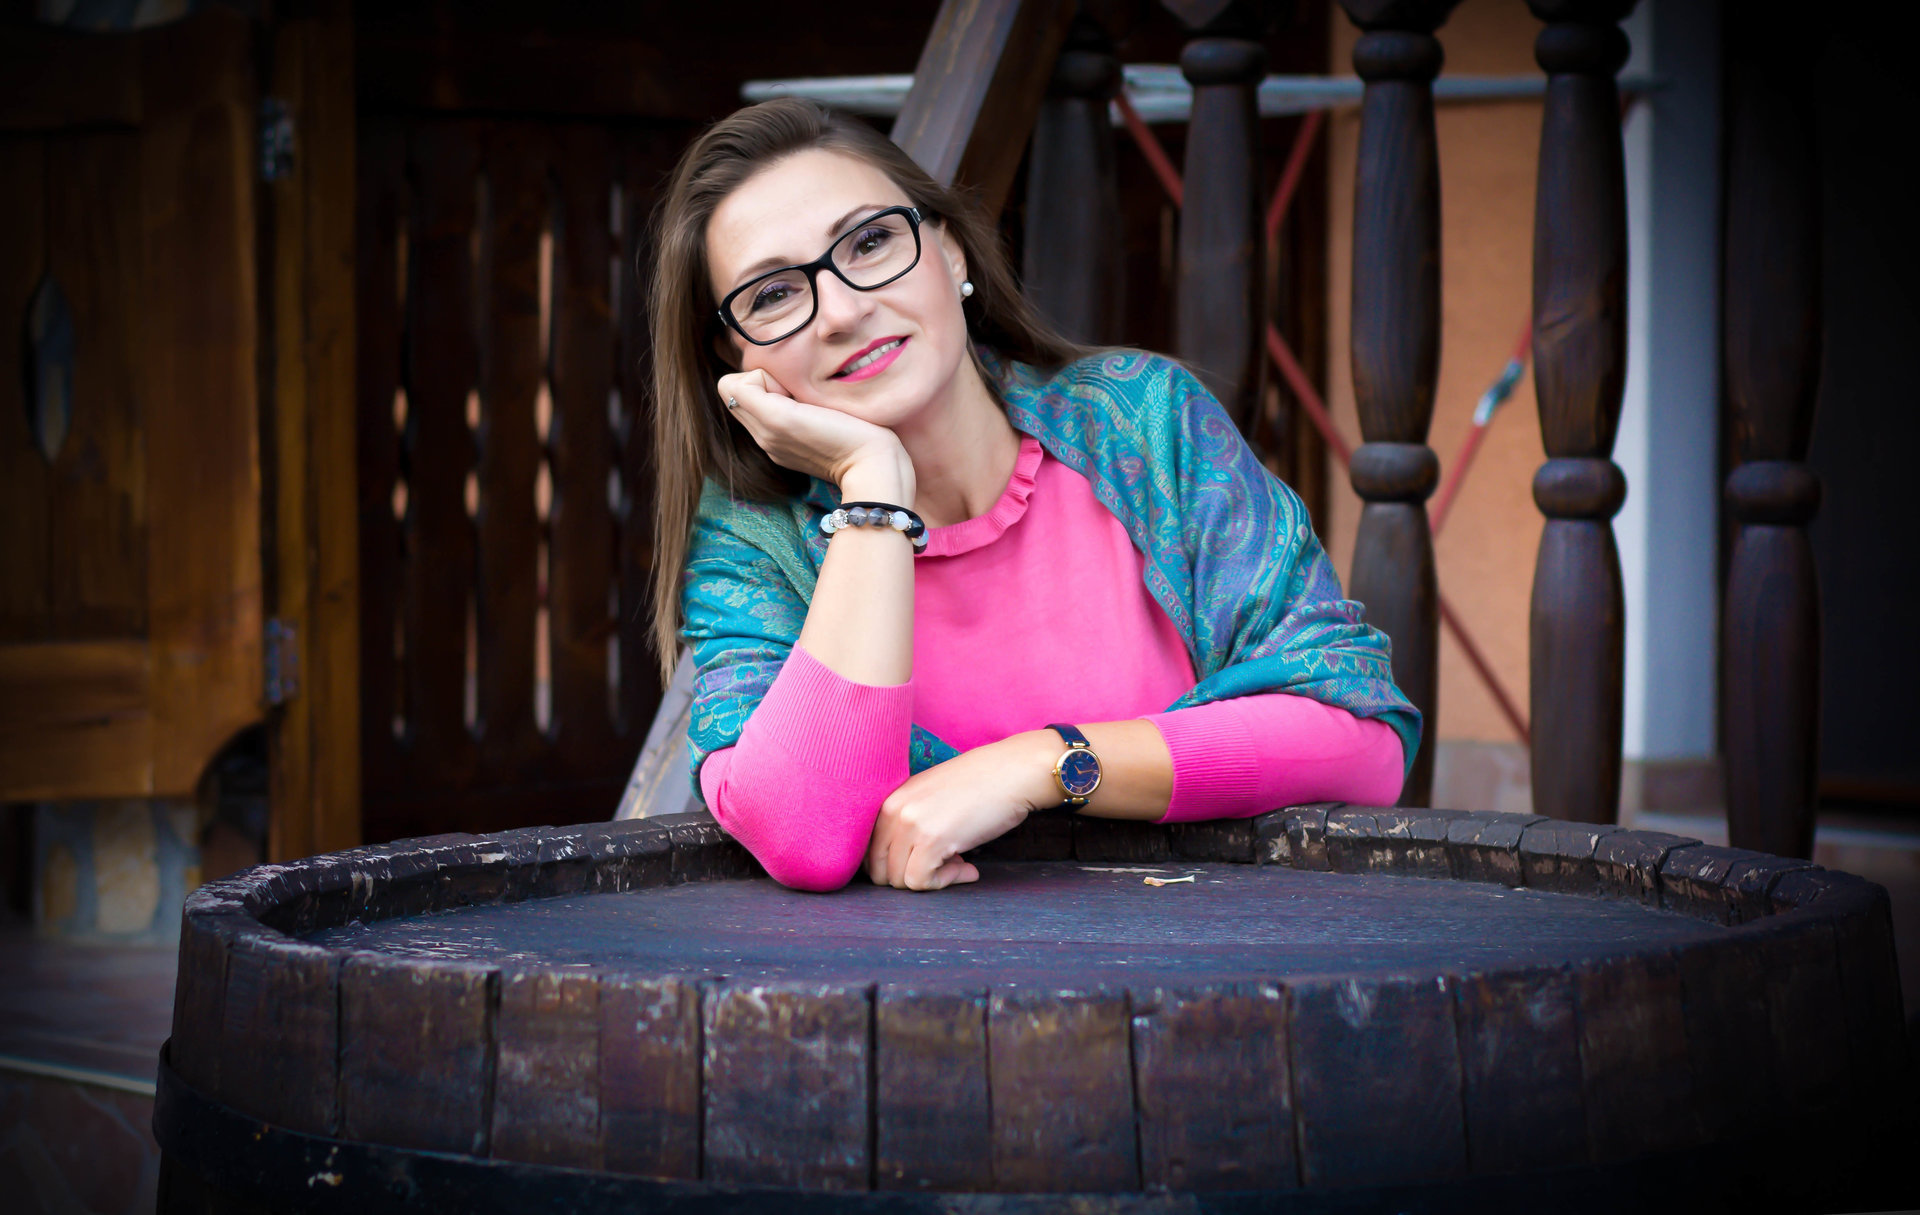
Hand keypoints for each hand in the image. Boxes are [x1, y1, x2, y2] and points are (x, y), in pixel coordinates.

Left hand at [717, 368, 913, 500]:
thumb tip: (749, 382)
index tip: (786, 390)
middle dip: (765, 385)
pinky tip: (815, 419)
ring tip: (807, 406)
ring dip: (780, 397)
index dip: (759, 378)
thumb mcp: (786, 415)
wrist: (874, 468)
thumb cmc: (840, 436)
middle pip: (742, 392)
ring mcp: (780, 445)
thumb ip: (754, 396)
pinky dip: (792, 412)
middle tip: (796, 396)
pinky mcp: (797, 451)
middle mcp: (765, 437)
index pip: (733, 384)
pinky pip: (780, 417)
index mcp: (761, 425)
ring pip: (762, 401)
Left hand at [867, 731, 1060, 890]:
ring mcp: (910, 824)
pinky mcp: (931, 840)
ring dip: (931, 881)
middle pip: (879, 870)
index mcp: (890, 799)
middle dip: (910, 877)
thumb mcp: (933, 795)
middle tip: (942, 867)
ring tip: (960, 863)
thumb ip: (913, 821)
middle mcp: (893, 810)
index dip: (897, 866)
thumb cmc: (983, 783)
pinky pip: (921, 881)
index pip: (870, 851)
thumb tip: (903, 863)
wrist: (1015, 771)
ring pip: (898, 880)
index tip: (925, 861)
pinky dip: (945, 882)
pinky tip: (969, 868)